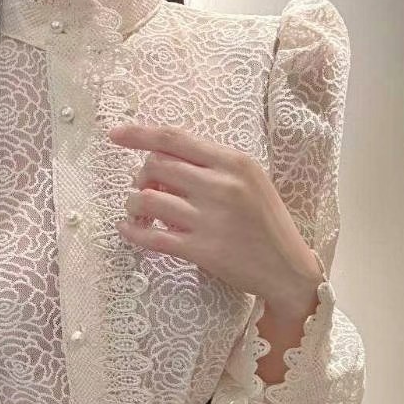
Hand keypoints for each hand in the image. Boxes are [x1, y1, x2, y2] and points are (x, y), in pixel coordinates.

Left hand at [108, 124, 322, 312]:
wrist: (288, 269)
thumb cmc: (266, 222)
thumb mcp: (250, 180)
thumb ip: (211, 165)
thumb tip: (161, 158)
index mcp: (234, 162)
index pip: (174, 139)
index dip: (138, 134)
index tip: (115, 134)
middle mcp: (221, 186)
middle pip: (155, 166)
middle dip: (141, 177)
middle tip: (146, 190)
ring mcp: (210, 219)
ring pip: (146, 200)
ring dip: (133, 206)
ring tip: (139, 214)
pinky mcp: (201, 250)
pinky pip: (152, 237)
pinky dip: (132, 232)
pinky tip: (128, 230)